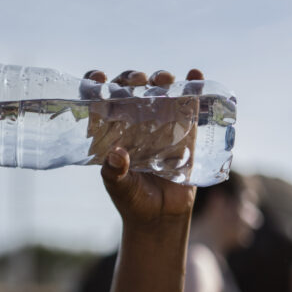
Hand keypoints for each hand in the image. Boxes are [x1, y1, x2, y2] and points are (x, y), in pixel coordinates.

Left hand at [92, 68, 199, 227]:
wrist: (162, 216)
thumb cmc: (132, 201)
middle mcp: (133, 121)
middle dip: (132, 78)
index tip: (98, 79)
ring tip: (164, 79)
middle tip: (137, 80)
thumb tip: (116, 154)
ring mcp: (160, 123)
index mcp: (110, 131)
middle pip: (130, 89)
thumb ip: (115, 173)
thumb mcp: (119, 187)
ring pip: (158, 91)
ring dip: (161, 78)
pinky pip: (189, 104)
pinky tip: (195, 75)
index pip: (100, 100)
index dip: (96, 84)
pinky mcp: (185, 129)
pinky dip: (193, 86)